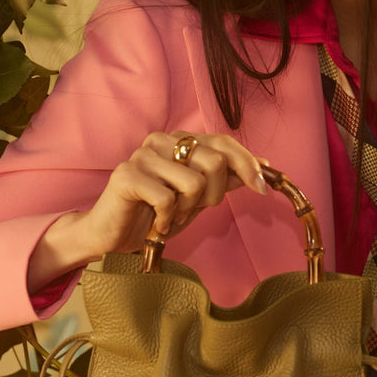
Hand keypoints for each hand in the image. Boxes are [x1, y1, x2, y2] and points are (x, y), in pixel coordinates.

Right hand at [28, 131, 267, 290]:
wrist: (113, 236)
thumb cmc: (156, 214)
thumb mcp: (199, 197)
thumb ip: (226, 179)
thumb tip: (263, 166)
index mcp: (180, 140)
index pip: (224, 142)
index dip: (247, 164)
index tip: (262, 190)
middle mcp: (162, 140)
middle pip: (215, 162)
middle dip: (214, 196)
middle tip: (193, 210)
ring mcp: (143, 155)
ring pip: (194, 182)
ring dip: (187, 210)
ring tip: (170, 215)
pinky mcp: (127, 174)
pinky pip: (168, 199)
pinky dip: (166, 219)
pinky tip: (155, 223)